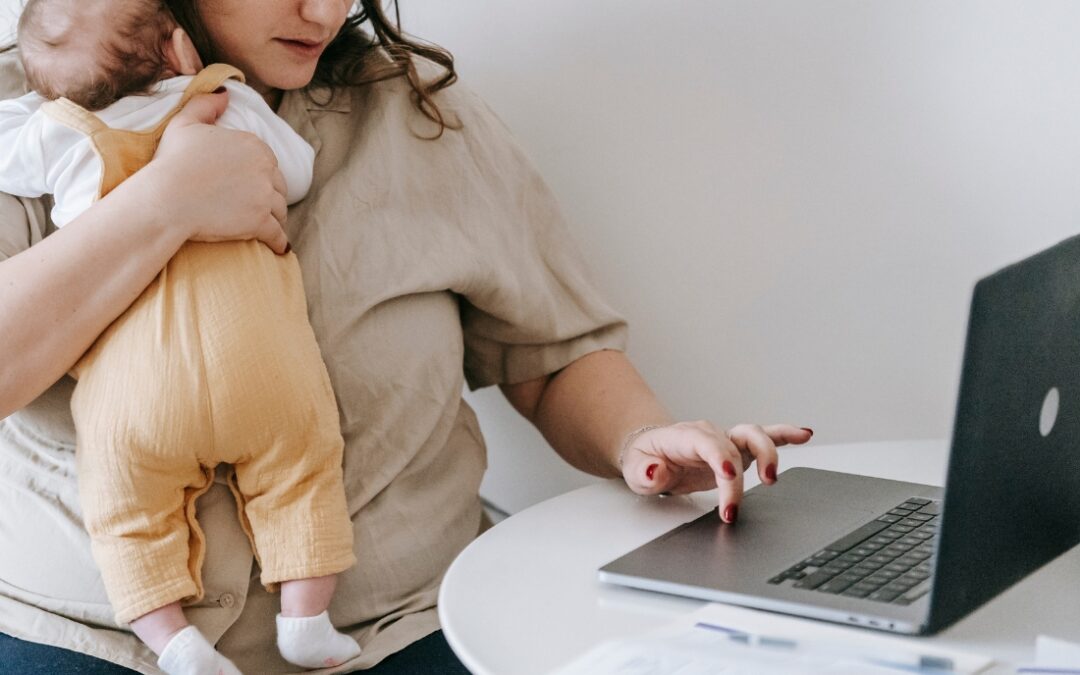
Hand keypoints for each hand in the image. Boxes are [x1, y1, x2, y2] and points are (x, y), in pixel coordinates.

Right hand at [139, 90, 290, 253]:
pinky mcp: (261, 221)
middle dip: (271, 197)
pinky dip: (280, 242)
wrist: (166, 197)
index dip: (261, 176)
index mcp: (253, 145)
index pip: (269, 163)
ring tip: (268, 226)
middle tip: (262, 209)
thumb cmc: (171, 162)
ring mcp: (264, 196)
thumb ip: (206, 105)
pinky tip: (279, 248)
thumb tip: (225, 93)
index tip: (252, 186)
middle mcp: (265, 168)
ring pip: (280, 211)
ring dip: (276, 219)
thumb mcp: (184, 124)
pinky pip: (279, 235)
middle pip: (278, 187)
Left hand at [619, 421, 812, 522]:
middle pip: (733, 445)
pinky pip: (764, 437)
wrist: (651, 453)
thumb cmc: (645, 460)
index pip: (707, 444)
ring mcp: (725, 440)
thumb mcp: (635, 471)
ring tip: (772, 478)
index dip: (720, 458)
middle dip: (740, 475)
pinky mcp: (737, 450)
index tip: (729, 476)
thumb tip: (656, 471)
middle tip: (736, 505)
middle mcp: (709, 434)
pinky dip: (785, 435)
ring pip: (754, 436)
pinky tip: (804, 435)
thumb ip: (645, 472)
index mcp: (684, 437)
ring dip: (768, 454)